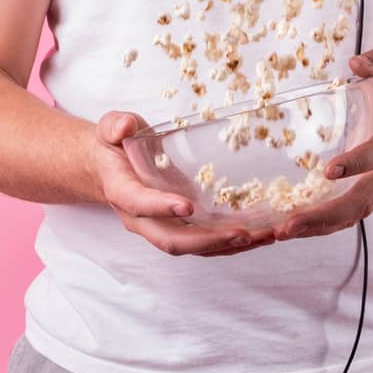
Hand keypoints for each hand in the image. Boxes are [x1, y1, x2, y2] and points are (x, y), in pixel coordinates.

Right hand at [93, 110, 279, 257]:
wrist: (110, 167)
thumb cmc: (114, 146)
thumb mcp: (110, 129)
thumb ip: (115, 126)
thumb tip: (126, 126)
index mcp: (123, 192)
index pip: (139, 204)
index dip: (161, 207)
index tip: (187, 205)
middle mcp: (142, 219)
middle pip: (172, 240)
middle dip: (207, 240)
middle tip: (240, 233)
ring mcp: (162, 226)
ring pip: (193, 247)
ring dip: (227, 246)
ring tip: (262, 238)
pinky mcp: (181, 226)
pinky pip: (204, 242)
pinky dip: (230, 243)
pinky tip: (258, 236)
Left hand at [273, 49, 372, 241]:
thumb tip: (355, 62)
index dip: (358, 163)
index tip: (329, 170)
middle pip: (363, 201)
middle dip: (326, 216)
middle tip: (288, 224)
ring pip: (353, 214)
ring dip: (318, 226)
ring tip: (281, 233)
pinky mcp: (370, 188)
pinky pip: (347, 212)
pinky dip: (321, 224)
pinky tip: (292, 227)